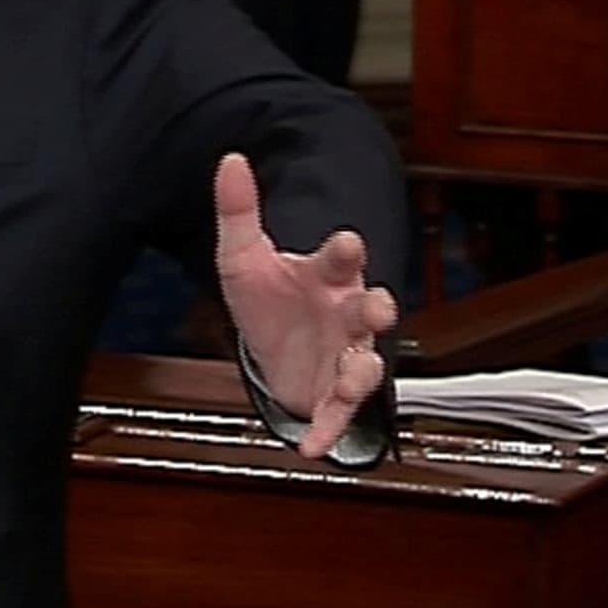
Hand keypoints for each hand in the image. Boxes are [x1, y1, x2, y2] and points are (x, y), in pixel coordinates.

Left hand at [211, 153, 398, 458]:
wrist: (266, 345)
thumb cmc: (267, 296)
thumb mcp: (241, 254)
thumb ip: (238, 210)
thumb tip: (230, 159)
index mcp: (328, 275)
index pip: (342, 257)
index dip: (345, 250)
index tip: (345, 242)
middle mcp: (345, 315)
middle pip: (370, 310)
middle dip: (376, 309)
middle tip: (378, 308)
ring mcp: (344, 356)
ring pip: (365, 365)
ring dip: (364, 372)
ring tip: (356, 379)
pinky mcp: (331, 395)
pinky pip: (336, 415)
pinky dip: (327, 432)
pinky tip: (312, 448)